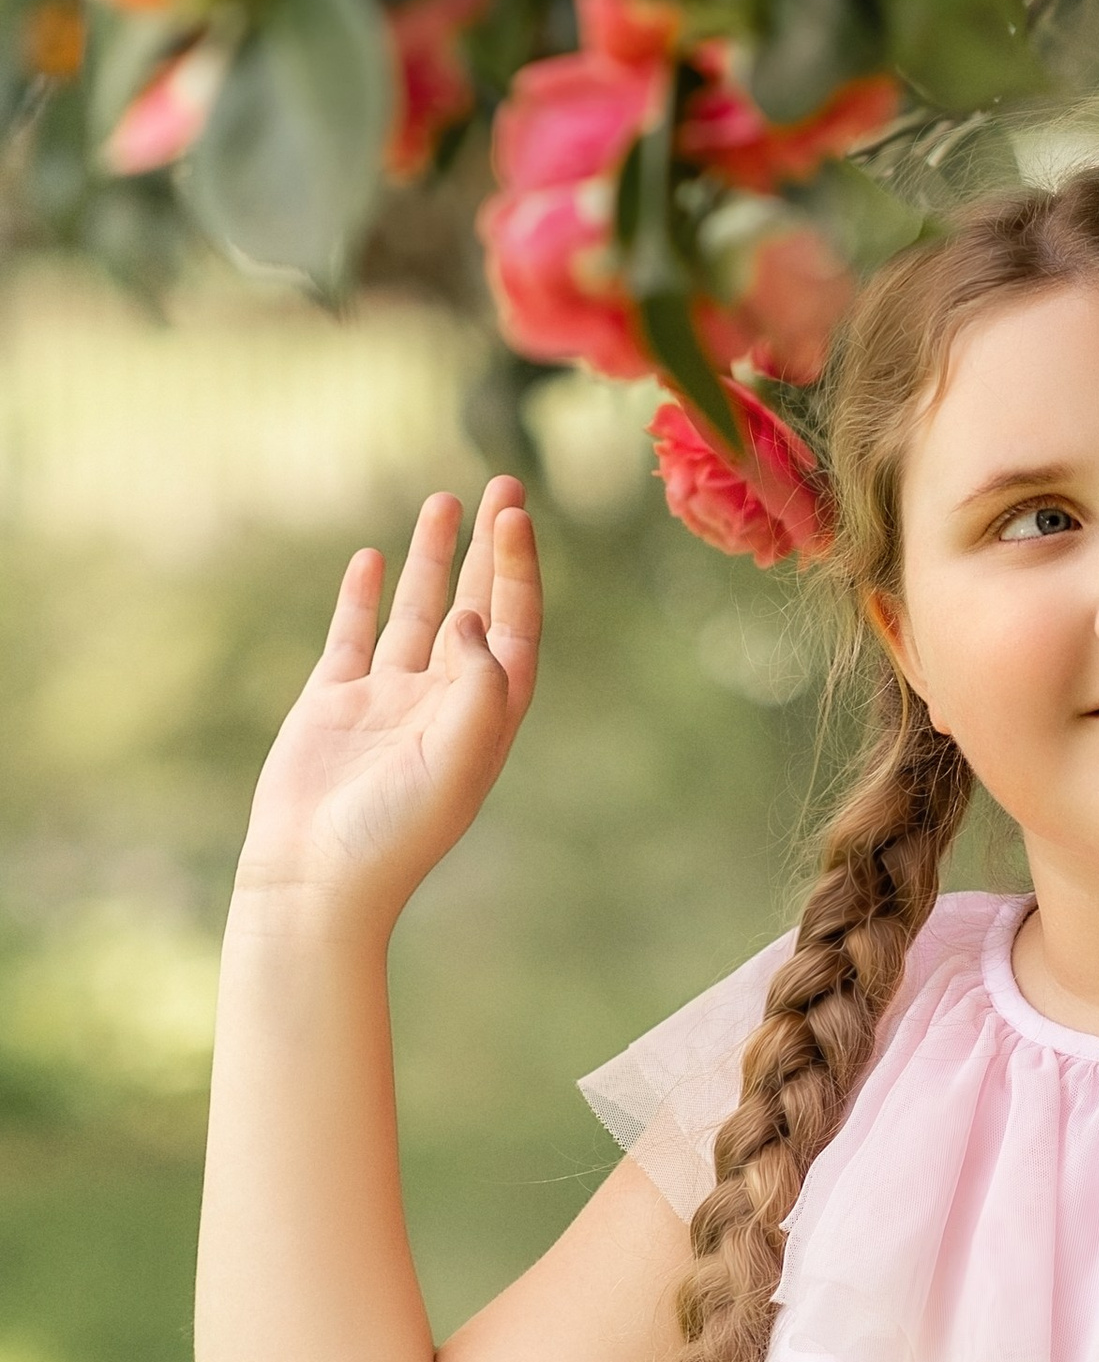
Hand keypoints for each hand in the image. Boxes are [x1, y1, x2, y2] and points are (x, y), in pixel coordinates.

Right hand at [233, 480, 544, 931]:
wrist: (316, 878)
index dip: (519, 570)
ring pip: (416, 612)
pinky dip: (363, 597)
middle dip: (491, 548)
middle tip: (505, 484)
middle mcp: (443, 701)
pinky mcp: (335, 703)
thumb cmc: (395, 834)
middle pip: (477, 606)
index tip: (515, 518)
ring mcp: (388, 700)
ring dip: (432, 559)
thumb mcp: (455, 762)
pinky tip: (372, 557)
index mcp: (485, 716)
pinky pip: (354, 636)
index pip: (515, 626)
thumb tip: (475, 617)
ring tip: (443, 500)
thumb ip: (477, 688)